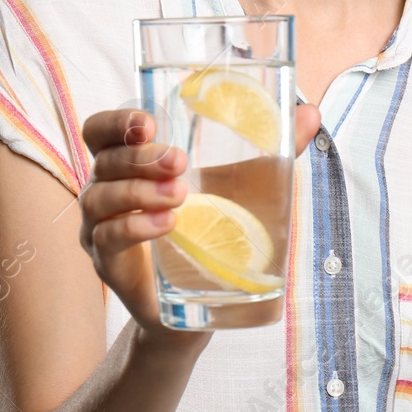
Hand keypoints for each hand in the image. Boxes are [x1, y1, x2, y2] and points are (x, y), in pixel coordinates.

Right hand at [75, 102, 322, 347]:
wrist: (203, 299)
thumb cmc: (216, 229)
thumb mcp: (245, 184)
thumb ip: (275, 147)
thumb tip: (311, 112)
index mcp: (131, 163)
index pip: (102, 131)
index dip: (118, 122)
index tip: (150, 123)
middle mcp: (107, 189)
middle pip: (104, 159)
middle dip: (140, 157)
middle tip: (179, 162)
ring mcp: (101, 228)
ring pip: (101, 197)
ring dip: (139, 191)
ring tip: (180, 196)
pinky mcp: (108, 264)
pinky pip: (107, 238)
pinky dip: (134, 227)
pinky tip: (166, 224)